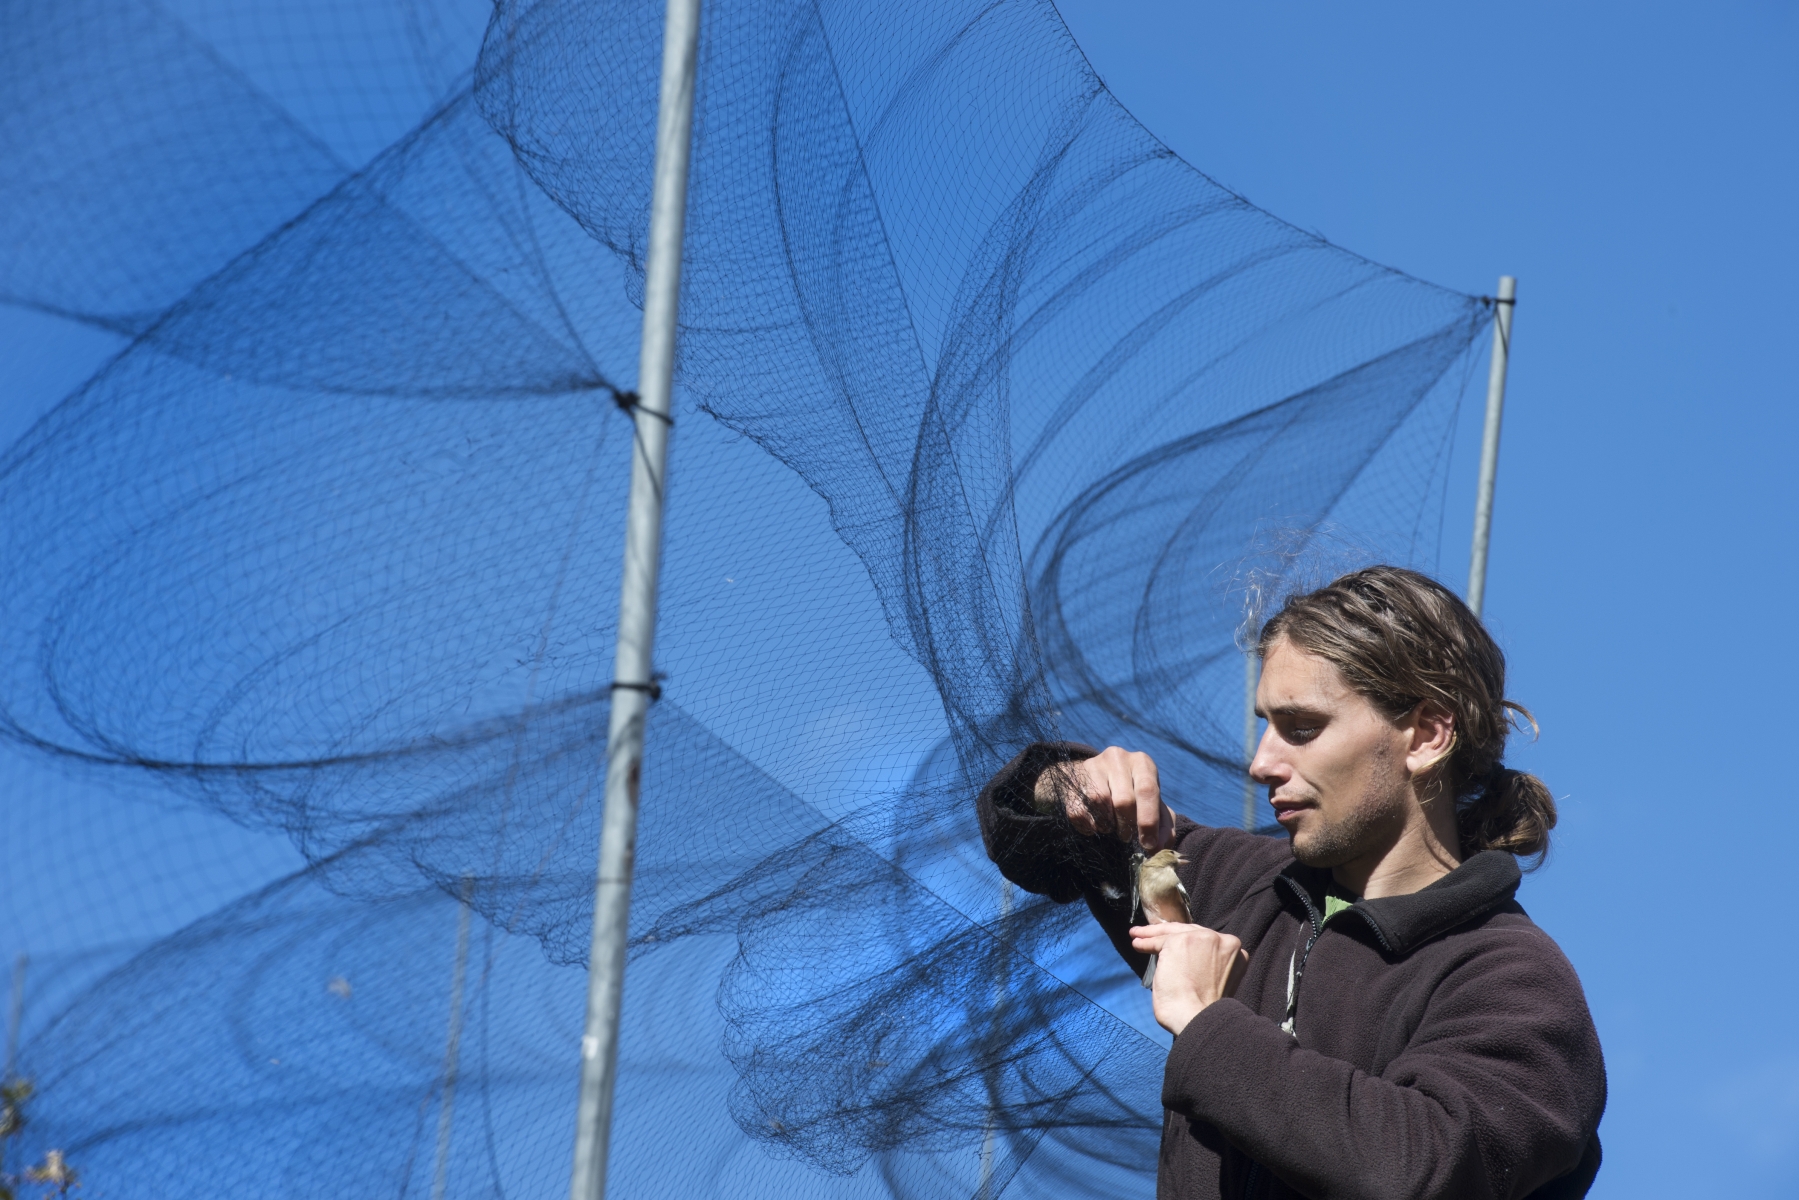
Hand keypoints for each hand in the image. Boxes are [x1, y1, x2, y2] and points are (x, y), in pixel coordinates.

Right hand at [1032, 746, 1174, 849]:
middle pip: (1123, 800)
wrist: (1095, 779)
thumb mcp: (1154, 806)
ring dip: (1107, 824)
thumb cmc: (1132, 795)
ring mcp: (1093, 766)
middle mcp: (1117, 758)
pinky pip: (1079, 810)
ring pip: (1099, 802)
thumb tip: (1158, 848)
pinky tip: (1095, 825)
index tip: (1148, 844)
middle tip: (1127, 837)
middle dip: (1127, 826)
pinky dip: (1089, 826)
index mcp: (1142, 762)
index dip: (1148, 821)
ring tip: (1111, 827)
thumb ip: (1163, 826)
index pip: (1147, 790)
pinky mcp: (1073, 779)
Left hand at [1129, 922, 1247, 1034]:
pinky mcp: (1180, 941)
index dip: (1188, 940)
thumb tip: (1185, 960)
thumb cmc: (1204, 1011)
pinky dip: (1146, 942)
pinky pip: (1160, 940)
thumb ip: (1207, 965)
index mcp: (1234, 952)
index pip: (1206, 941)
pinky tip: (1137, 944)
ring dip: (1152, 934)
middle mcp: (1221, 940)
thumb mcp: (1217, 980)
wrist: (1199, 1017)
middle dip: (1168, 932)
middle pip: (1190, 931)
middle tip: (1149, 933)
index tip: (1174, 942)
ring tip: (1137, 936)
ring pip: (1173, 933)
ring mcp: (1201, 938)